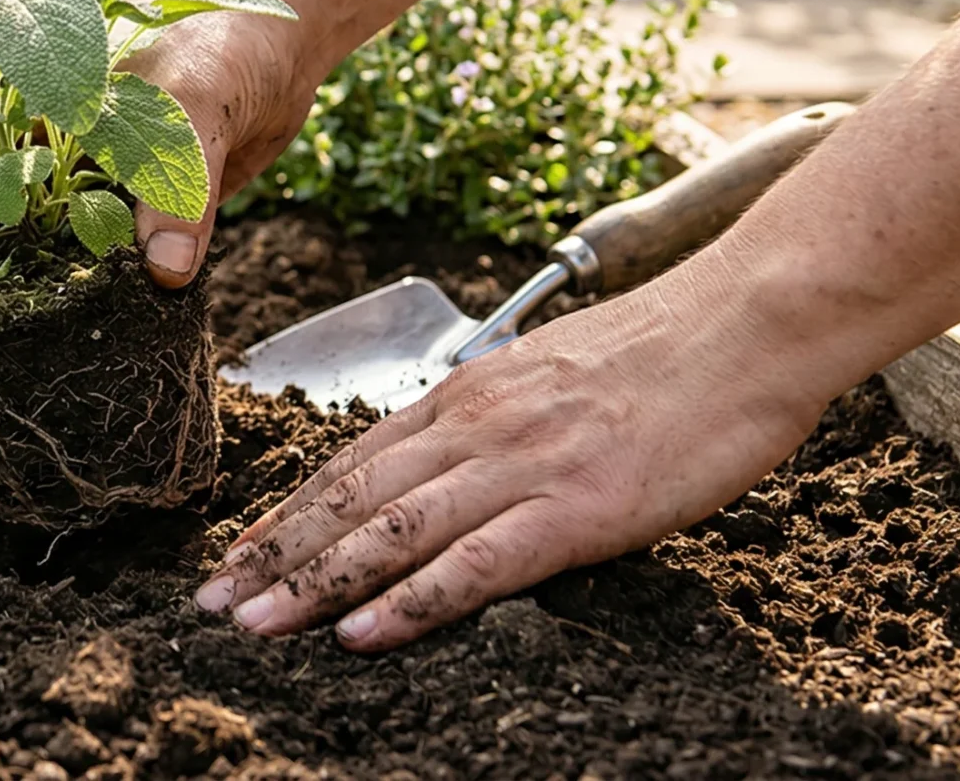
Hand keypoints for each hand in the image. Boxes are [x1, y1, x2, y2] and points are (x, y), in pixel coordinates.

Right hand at [0, 9, 314, 424]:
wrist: (276, 55)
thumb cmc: (220, 48)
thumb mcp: (193, 106)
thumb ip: (176, 183)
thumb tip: (163, 273)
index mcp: (14, 119)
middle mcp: (26, 167)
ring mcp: (65, 208)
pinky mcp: (111, 242)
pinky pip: (60, 298)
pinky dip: (36, 346)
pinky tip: (20, 394)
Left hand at [191, 267, 834, 651]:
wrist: (750, 324)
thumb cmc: (667, 352)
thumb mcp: (551, 374)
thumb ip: (495, 416)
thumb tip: (451, 458)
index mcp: (468, 393)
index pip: (352, 462)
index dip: (286, 513)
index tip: (234, 553)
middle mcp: (476, 426)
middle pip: (349, 499)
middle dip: (271, 556)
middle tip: (209, 605)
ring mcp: (522, 466)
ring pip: (391, 532)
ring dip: (313, 585)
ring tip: (254, 626)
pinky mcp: (575, 509)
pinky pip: (475, 564)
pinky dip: (411, 603)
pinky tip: (362, 634)